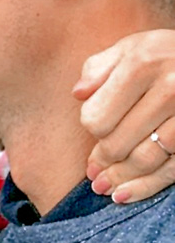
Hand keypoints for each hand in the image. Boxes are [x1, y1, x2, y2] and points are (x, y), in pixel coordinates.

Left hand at [73, 30, 174, 202]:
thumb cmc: (164, 55)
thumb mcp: (130, 48)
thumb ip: (98, 68)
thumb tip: (78, 94)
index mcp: (141, 65)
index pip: (97, 116)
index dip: (92, 128)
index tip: (95, 131)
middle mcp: (169, 89)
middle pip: (118, 142)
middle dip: (102, 158)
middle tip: (93, 171)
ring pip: (144, 160)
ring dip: (119, 179)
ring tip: (103, 186)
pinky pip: (171, 170)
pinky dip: (145, 187)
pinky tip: (125, 194)